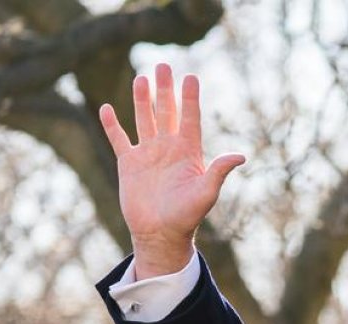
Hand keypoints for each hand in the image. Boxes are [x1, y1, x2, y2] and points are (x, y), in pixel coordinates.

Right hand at [98, 63, 244, 278]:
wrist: (161, 234)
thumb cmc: (188, 216)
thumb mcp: (207, 192)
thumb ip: (219, 171)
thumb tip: (240, 156)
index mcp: (188, 152)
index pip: (189, 118)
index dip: (190, 98)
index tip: (191, 76)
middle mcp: (168, 148)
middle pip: (166, 112)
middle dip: (165, 89)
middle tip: (163, 65)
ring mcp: (148, 154)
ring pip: (144, 119)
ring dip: (142, 100)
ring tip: (142, 78)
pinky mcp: (129, 164)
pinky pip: (119, 139)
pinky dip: (112, 125)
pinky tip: (106, 108)